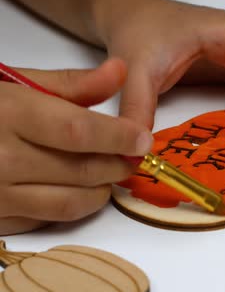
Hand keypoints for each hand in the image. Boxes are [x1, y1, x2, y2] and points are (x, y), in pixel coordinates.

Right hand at [0, 59, 152, 234]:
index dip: (119, 137)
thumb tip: (120, 72)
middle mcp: (2, 158)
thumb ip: (71, 84)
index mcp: (9, 114)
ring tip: (110, 173)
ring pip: (71, 202)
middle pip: (82, 169)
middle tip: (133, 156)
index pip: (79, 131)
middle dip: (118, 164)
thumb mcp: (15, 83)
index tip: (143, 139)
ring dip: (102, 190)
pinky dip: (73, 206)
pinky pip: (47, 219)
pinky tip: (78, 189)